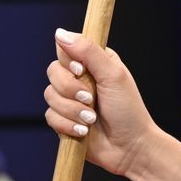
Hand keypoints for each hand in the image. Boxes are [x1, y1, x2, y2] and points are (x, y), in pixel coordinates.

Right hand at [44, 28, 158, 177]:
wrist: (130, 147)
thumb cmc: (128, 109)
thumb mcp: (113, 75)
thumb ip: (88, 52)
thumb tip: (60, 33)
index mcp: (93, 62)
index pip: (66, 48)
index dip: (69, 60)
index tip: (81, 70)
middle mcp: (80, 78)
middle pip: (53, 71)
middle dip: (71, 89)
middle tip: (91, 99)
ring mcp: (70, 100)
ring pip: (50, 95)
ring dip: (72, 110)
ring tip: (92, 119)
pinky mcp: (64, 120)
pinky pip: (50, 116)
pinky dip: (67, 124)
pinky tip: (83, 131)